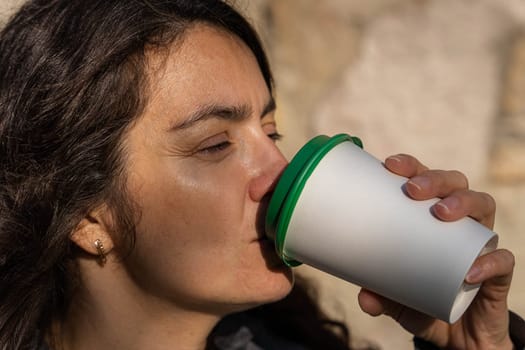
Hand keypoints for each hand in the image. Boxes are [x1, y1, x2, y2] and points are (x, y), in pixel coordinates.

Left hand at [357, 154, 514, 348]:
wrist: (454, 336)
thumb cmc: (422, 301)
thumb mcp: (395, 299)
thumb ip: (379, 297)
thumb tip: (364, 297)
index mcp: (430, 217)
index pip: (425, 180)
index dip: (411, 166)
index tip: (390, 165)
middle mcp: (458, 222)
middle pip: (455, 183)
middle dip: (435, 179)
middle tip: (413, 189)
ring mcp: (480, 243)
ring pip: (484, 205)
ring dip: (464, 202)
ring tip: (441, 213)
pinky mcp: (498, 273)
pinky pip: (502, 260)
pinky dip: (489, 262)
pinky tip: (470, 272)